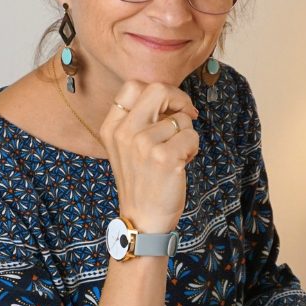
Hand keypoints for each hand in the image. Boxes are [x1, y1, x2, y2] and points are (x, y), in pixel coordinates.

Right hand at [100, 81, 199, 234]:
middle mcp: (124, 133)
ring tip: (176, 154)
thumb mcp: (128, 147)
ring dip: (187, 134)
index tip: (170, 106)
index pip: (133, 86)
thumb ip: (141, 120)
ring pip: (181, 118)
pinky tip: (181, 164)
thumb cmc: (142, 181)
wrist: (143, 219)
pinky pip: (191, 135)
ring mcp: (143, 145)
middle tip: (187, 114)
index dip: (159, 91)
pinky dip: (193, 148)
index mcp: (112, 127)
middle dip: (179, 99)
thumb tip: (173, 98)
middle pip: (158, 89)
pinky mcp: (164, 158)